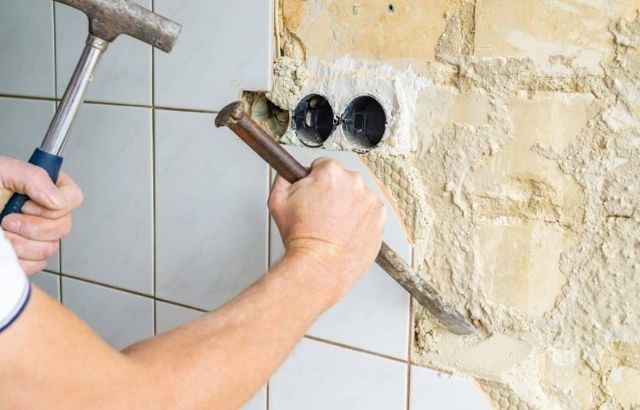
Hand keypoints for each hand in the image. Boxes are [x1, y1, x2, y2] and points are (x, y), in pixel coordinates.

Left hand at [0, 156, 82, 274]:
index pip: (72, 198)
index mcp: (43, 187)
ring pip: (50, 248)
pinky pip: (37, 264)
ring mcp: (37, 235)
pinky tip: (5, 247)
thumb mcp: (1, 172)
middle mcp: (44, 211)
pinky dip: (18, 259)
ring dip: (22, 244)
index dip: (53, 206)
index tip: (26, 204)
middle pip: (64, 226)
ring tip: (2, 233)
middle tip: (7, 219)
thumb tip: (58, 199)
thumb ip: (33, 177)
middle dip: (33, 228)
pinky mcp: (28, 255)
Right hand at [268, 158, 385, 303]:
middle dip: (332, 192)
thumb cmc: (301, 237)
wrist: (320, 266)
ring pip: (357, 196)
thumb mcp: (278, 200)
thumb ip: (283, 177)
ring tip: (333, 224)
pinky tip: (346, 230)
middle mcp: (355, 182)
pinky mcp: (380, 218)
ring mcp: (371, 201)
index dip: (314, 180)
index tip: (313, 193)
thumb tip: (288, 171)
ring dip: (348, 205)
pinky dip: (361, 219)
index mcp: (331, 173)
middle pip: (342, 179)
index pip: (322, 165)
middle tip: (321, 212)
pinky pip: (370, 212)